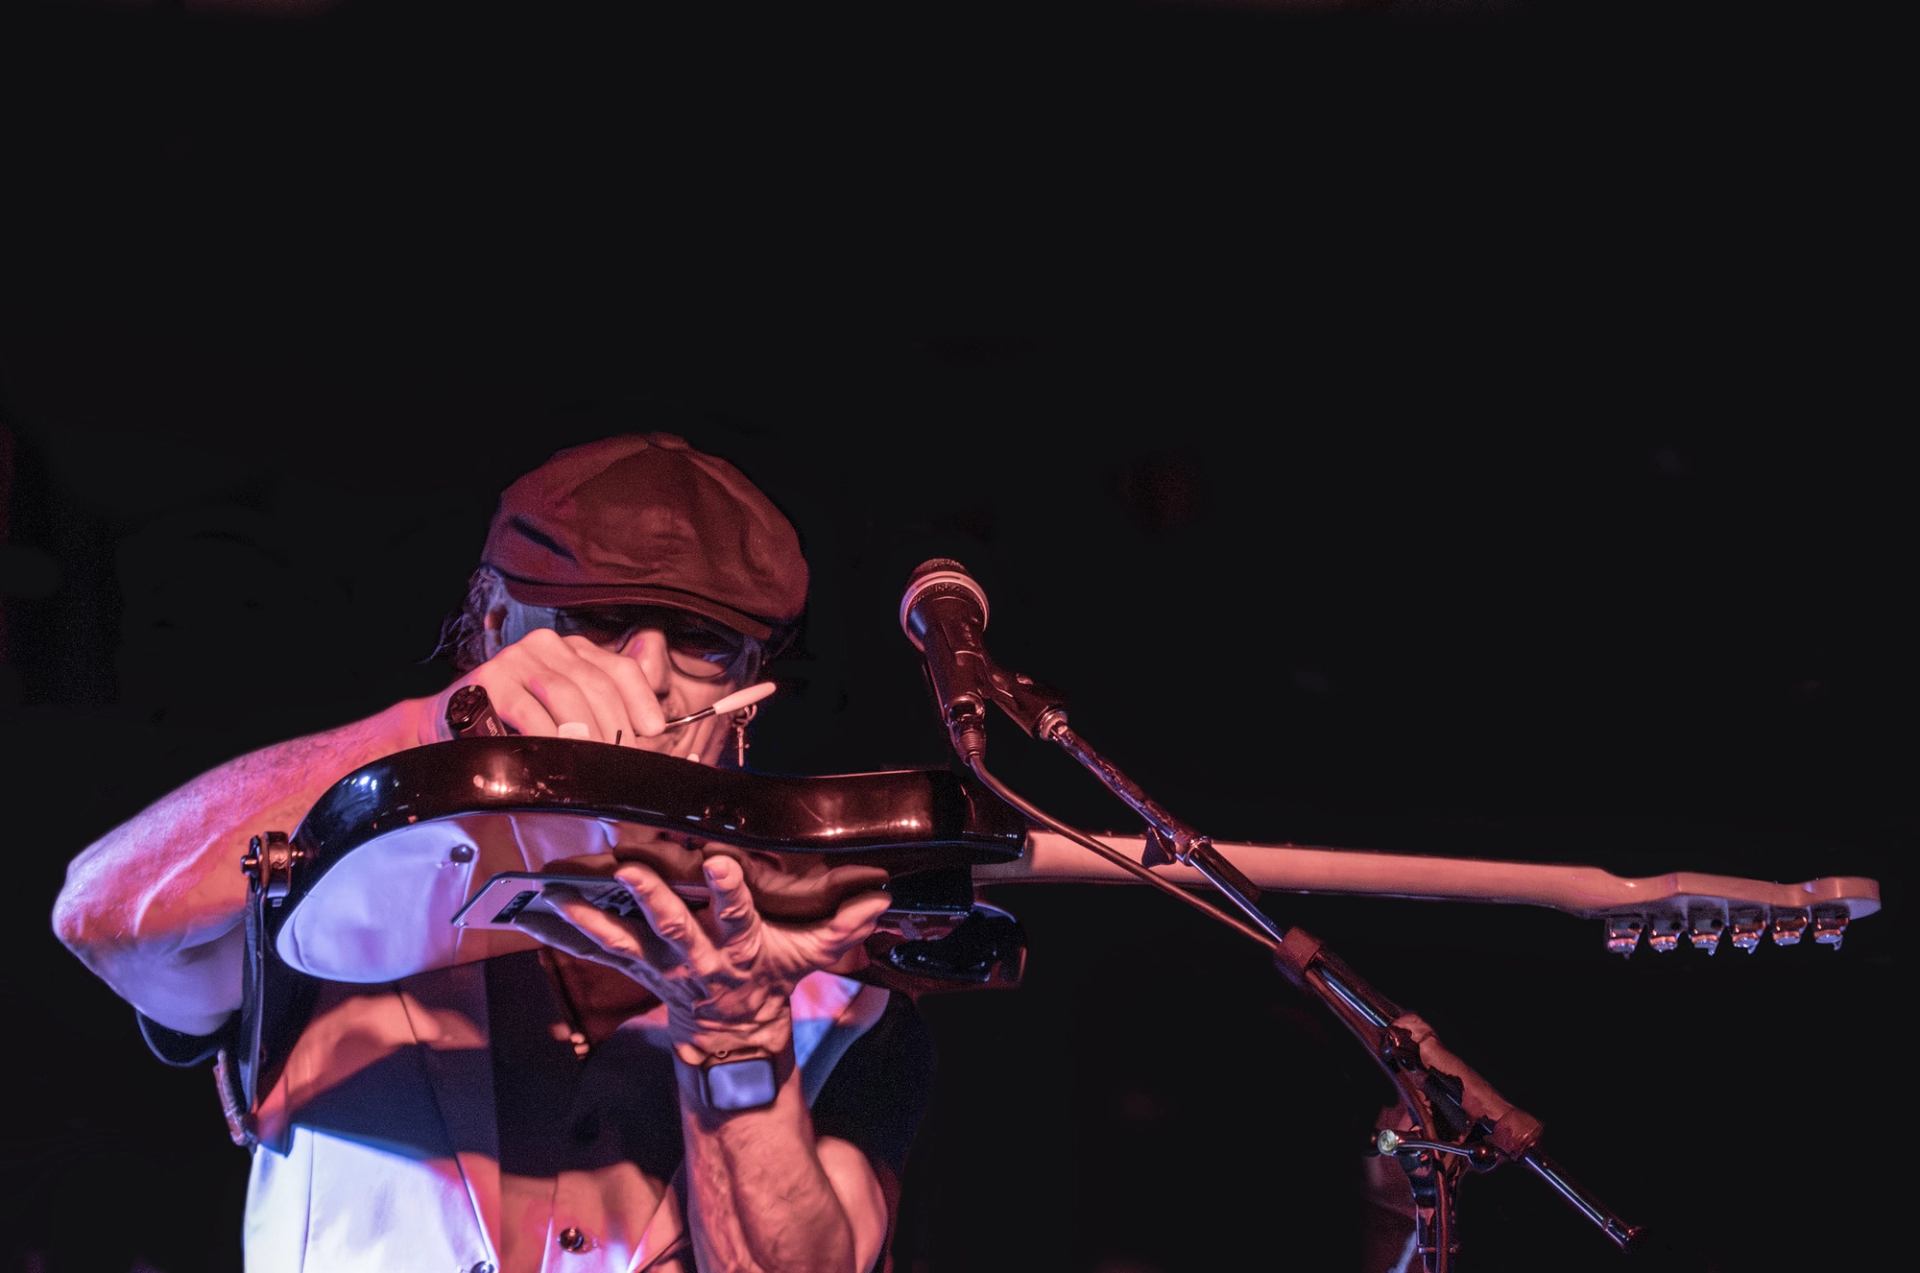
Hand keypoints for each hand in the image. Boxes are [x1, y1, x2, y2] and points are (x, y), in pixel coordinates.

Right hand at [420, 627, 676, 746]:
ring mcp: (517, 658)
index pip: (621, 668)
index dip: (641, 700)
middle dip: (616, 727)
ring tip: (596, 764)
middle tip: (624, 761)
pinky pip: (529, 711)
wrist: (450, 724)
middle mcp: (548, 645)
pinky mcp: (490, 680)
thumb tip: (654, 731)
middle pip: (597, 684)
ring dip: (586, 733)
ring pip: (567, 695)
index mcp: (574, 648)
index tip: (654, 732)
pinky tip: (558, 756)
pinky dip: (548, 736)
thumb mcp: (565, 712)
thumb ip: (604, 712)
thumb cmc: (518, 724)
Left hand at [510, 854, 891, 1058]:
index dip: (730, 893)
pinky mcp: (635, 970)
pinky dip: (560, 933)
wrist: (734, 1031)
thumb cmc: (770, 978)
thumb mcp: (811, 956)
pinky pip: (593, 951)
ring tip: (555, 891)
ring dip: (587, 916)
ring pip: (622, 940)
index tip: (722, 862)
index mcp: (741, 949)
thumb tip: (878, 899)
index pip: (739, 917)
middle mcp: (696, 960)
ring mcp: (660, 968)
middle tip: (629, 867)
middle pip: (672, 927)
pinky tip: (528, 914)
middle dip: (652, 898)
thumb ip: (841, 928)